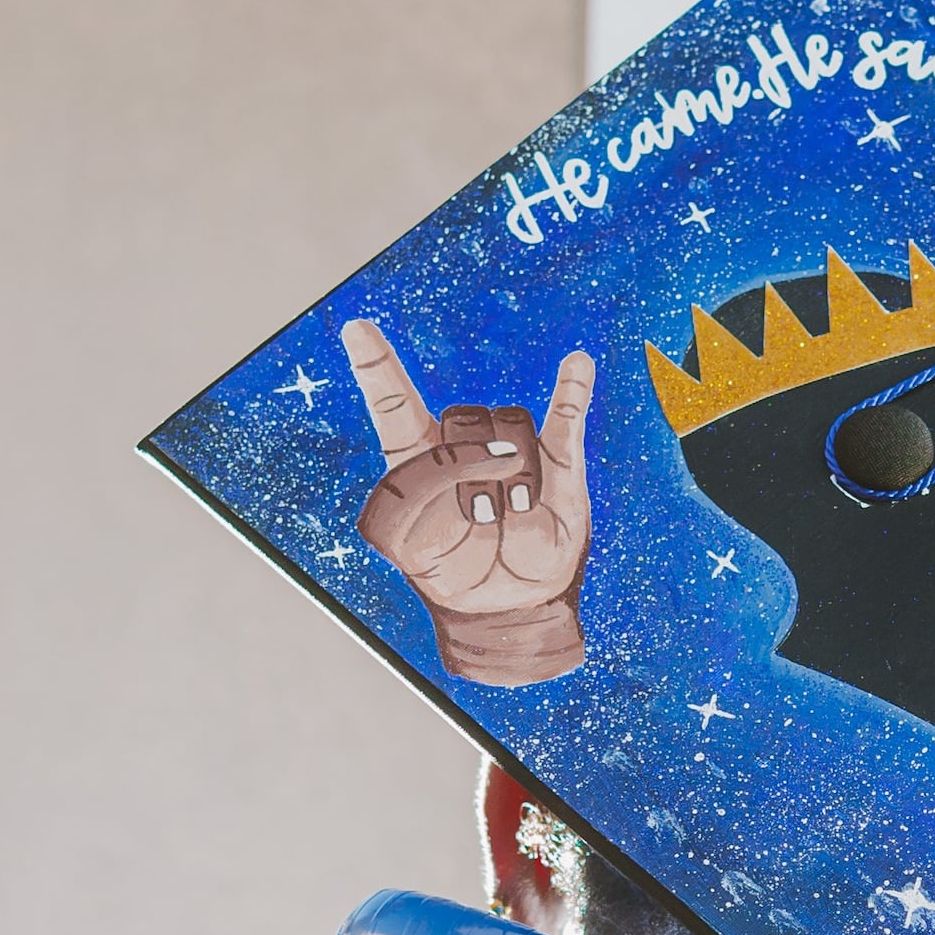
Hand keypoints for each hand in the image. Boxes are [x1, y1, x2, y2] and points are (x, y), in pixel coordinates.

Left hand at [344, 320, 596, 685]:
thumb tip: (500, 457)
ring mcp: (514, 451)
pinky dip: (574, 391)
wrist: (503, 605)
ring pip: (513, 429)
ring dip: (512, 481)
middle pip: (464, 419)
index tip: (356, 329)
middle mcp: (465, 444)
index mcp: (419, 457)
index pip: (394, 402)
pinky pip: (568, 418)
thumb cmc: (451, 571)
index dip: (377, 365)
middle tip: (475, 518)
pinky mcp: (559, 465)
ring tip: (509, 519)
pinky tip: (578, 363)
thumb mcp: (413, 543)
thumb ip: (433, 488)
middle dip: (469, 470)